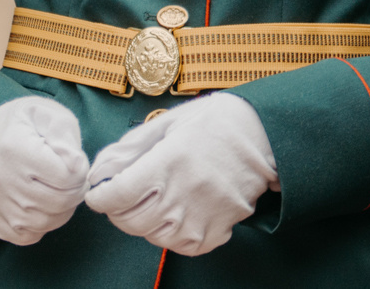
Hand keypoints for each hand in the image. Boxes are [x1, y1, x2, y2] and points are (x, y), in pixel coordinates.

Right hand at [0, 94, 87, 245]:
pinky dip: (41, 226)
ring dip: (62, 211)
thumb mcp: (51, 115)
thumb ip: (66, 137)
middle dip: (76, 193)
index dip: (81, 171)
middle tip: (75, 181)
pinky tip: (44, 207)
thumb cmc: (28, 123)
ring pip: (43, 223)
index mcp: (14, 146)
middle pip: (57, 203)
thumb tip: (75, 166)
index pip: (66, 177)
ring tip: (63, 193)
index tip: (77, 162)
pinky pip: (24, 236)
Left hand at [84, 93, 276, 255]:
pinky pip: (185, 247)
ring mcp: (203, 214)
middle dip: (120, 210)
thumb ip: (133, 145)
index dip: (101, 195)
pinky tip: (182, 215)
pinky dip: (177, 236)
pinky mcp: (220, 227)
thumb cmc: (219, 122)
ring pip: (155, 237)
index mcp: (168, 161)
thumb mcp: (172, 121)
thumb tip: (102, 168)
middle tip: (129, 196)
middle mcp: (183, 192)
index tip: (102, 191)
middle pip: (130, 221)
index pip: (116, 195)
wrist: (268, 132)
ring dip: (148, 223)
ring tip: (160, 202)